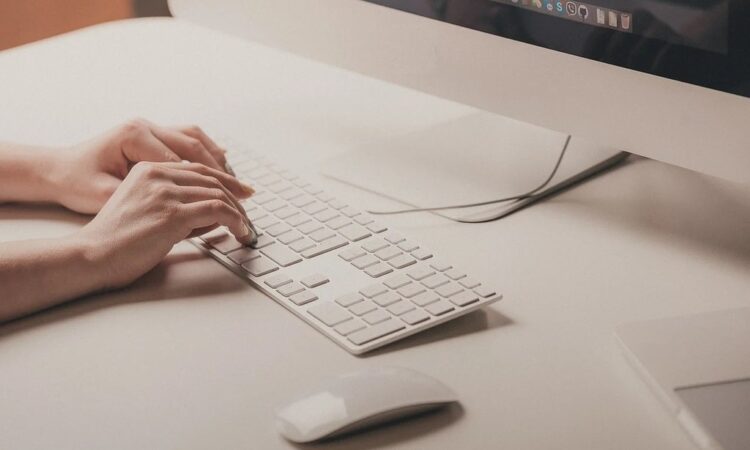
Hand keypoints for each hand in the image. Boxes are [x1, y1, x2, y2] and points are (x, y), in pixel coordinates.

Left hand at [51, 119, 241, 213]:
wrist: (57, 169)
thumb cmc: (76, 183)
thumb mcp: (106, 196)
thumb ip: (145, 199)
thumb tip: (181, 210)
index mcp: (134, 136)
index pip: (183, 161)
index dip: (208, 185)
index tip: (227, 204)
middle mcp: (144, 125)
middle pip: (195, 146)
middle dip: (223, 172)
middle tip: (245, 193)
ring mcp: (149, 126)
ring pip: (196, 137)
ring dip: (219, 160)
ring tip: (238, 182)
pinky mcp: (152, 133)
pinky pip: (188, 137)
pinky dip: (208, 150)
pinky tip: (222, 165)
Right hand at [76, 161, 255, 289]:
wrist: (92, 255)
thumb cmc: (116, 241)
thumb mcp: (146, 210)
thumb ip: (177, 205)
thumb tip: (214, 215)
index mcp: (148, 170)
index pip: (197, 169)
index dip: (224, 179)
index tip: (241, 191)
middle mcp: (157, 175)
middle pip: (211, 179)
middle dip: (236, 195)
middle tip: (248, 210)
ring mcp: (165, 193)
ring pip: (217, 193)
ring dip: (237, 211)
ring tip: (245, 227)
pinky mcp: (172, 214)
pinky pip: (217, 210)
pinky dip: (234, 220)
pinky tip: (239, 231)